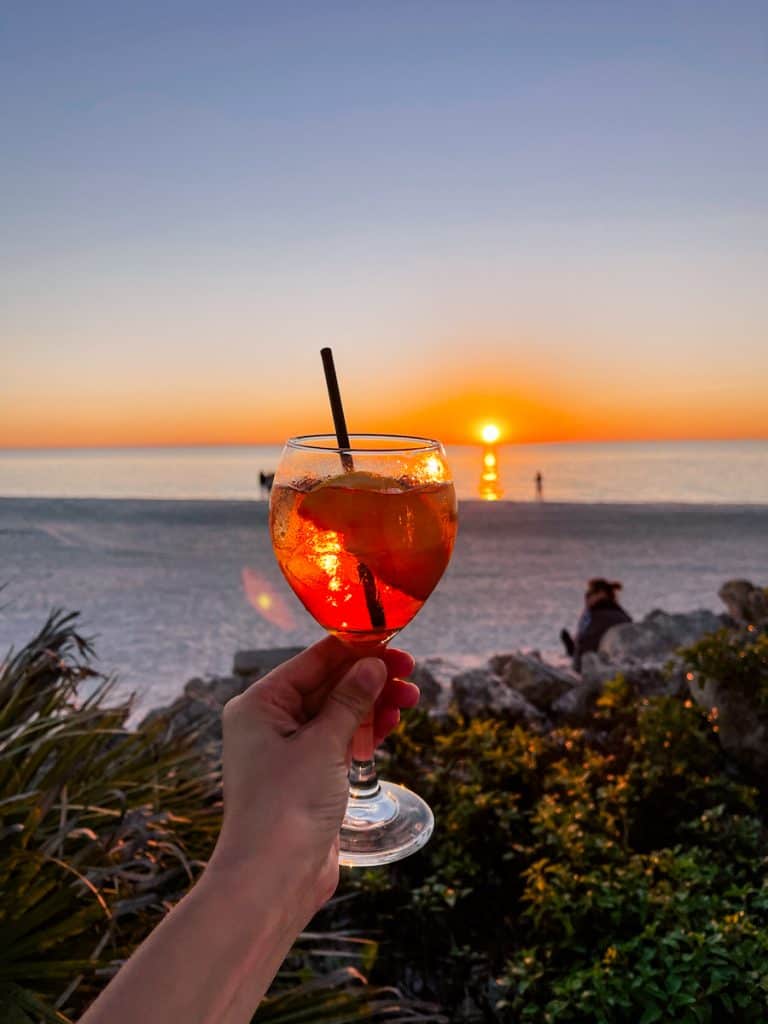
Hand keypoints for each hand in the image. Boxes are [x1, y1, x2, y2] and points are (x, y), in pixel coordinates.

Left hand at [206, 637, 417, 916]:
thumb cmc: (286, 806)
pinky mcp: (306, 777)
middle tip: (410, 675)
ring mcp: (288, 751)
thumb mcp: (323, 744)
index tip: (393, 645)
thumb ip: (350, 700)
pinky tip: (390, 724)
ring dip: (372, 705)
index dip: (356, 651)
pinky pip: (338, 741)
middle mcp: (269, 723)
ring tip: (410, 699)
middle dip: (369, 680)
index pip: (313, 662)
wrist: (271, 881)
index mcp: (260, 704)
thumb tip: (373, 665)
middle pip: (327, 686)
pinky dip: (364, 731)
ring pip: (337, 714)